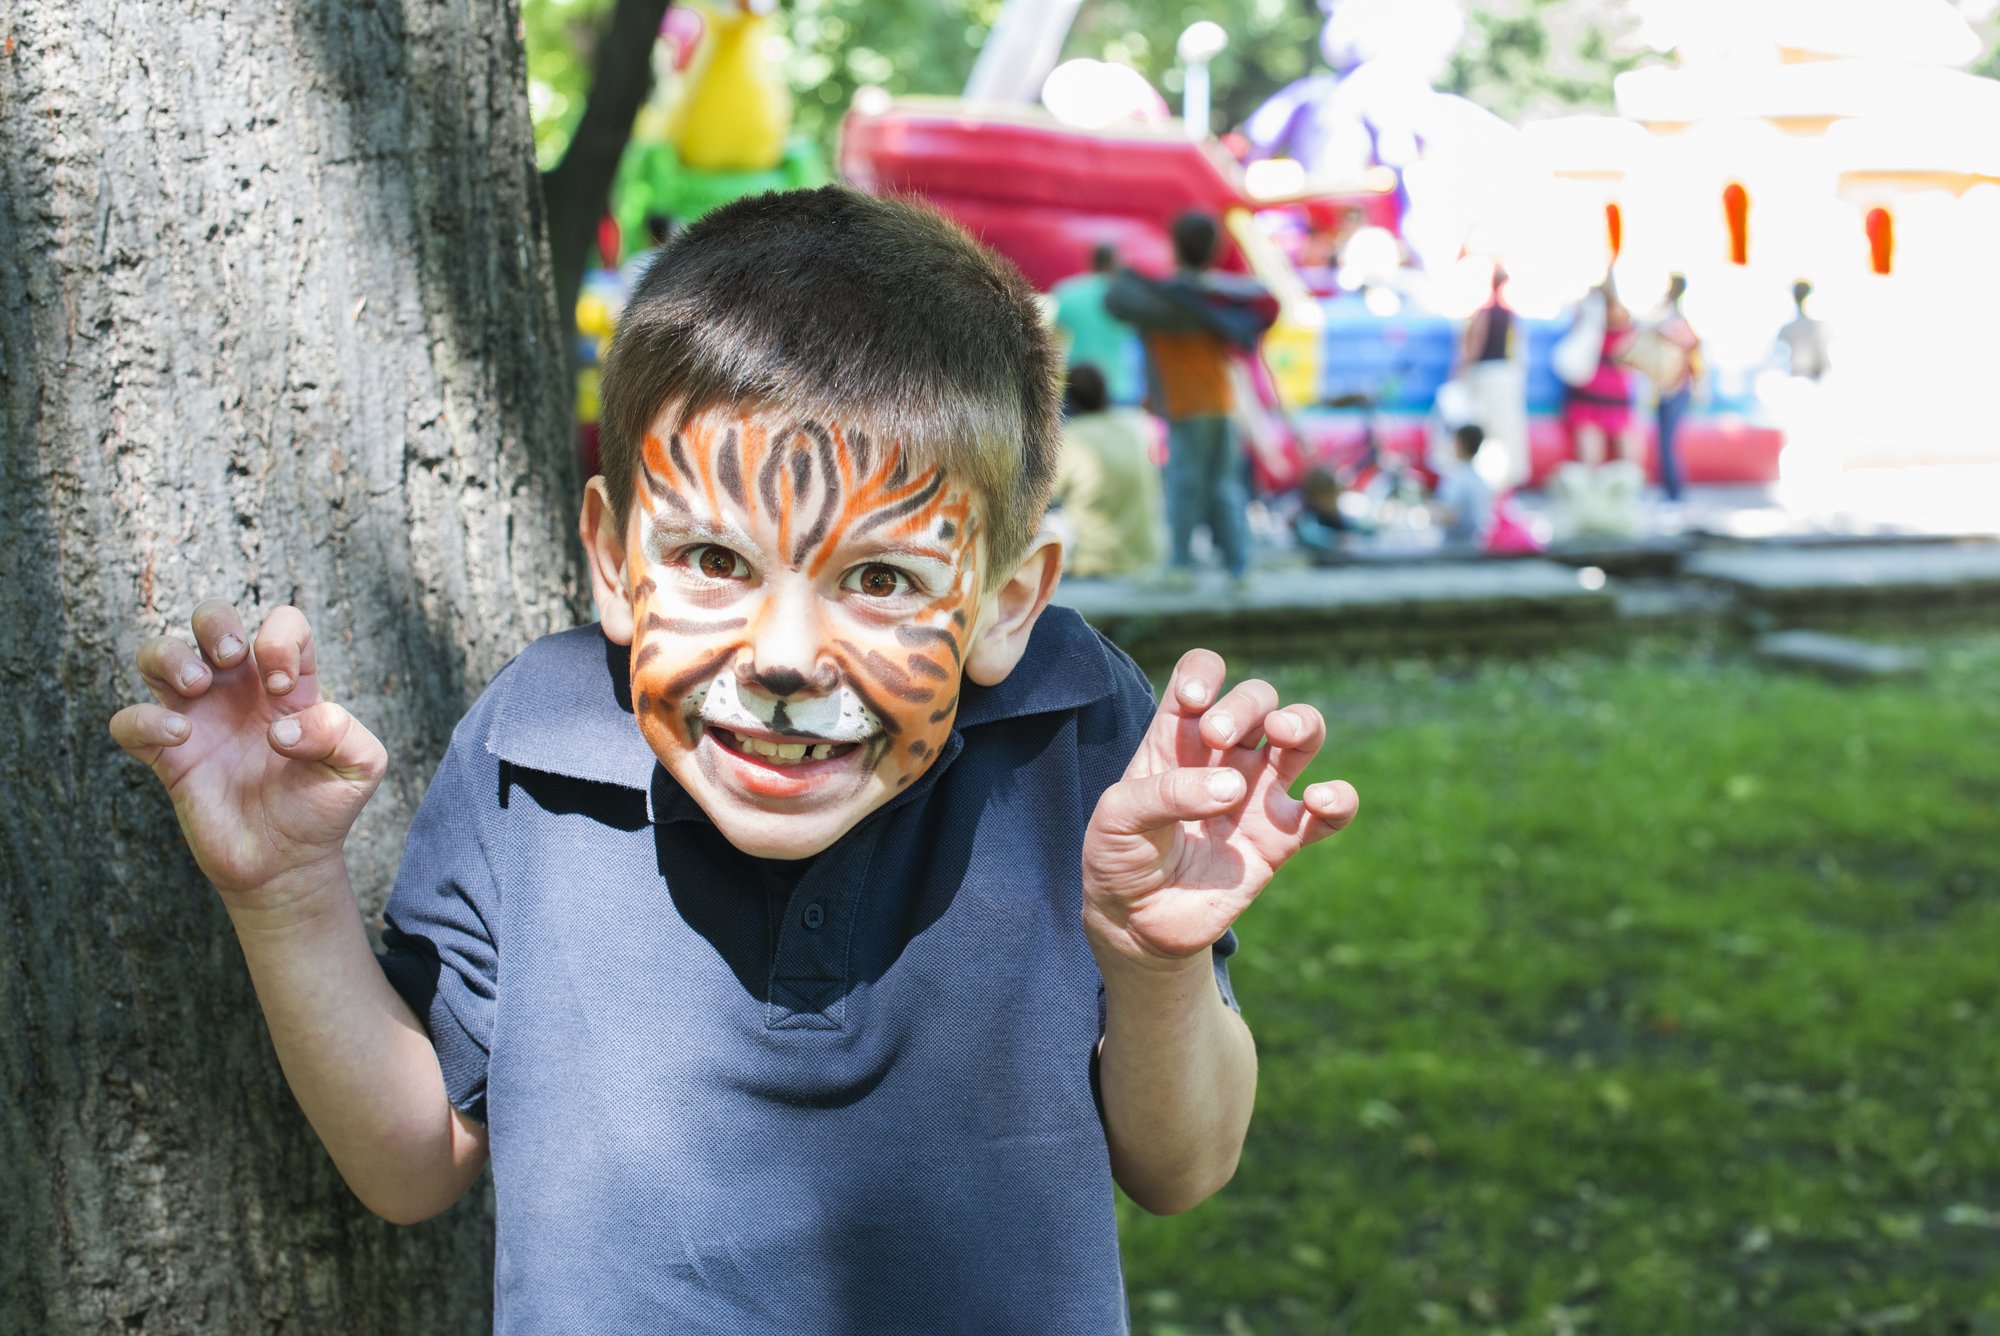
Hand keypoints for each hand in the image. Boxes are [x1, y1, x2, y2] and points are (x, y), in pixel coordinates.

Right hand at [108, 600, 384, 903]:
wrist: (287, 864)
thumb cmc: (323, 807)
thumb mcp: (360, 766)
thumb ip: (342, 732)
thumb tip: (280, 728)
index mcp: (288, 684)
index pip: (282, 624)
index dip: (280, 638)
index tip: (285, 688)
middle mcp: (240, 692)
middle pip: (211, 617)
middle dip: (215, 621)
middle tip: (232, 658)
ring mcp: (200, 719)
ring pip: (158, 654)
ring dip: (170, 654)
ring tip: (198, 685)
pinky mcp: (168, 756)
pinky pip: (129, 722)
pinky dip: (143, 719)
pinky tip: (179, 736)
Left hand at [1083, 649, 1357, 970]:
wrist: (1135, 923)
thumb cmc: (1118, 857)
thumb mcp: (1117, 818)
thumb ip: (1165, 793)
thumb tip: (1234, 788)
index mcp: (1177, 737)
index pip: (1202, 674)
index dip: (1205, 673)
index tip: (1195, 701)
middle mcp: (1223, 756)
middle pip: (1258, 698)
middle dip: (1245, 704)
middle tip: (1217, 737)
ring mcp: (1257, 794)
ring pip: (1303, 735)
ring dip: (1302, 722)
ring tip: (1283, 735)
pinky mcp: (1282, 839)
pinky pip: (1330, 811)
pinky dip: (1339, 799)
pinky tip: (1319, 800)